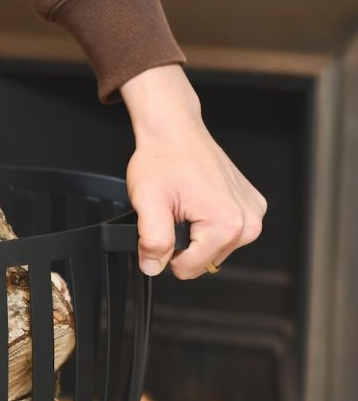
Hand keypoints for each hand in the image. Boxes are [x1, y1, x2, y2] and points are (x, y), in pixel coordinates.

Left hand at [121, 65, 266, 279]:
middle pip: (203, 263)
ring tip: (186, 205)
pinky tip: (198, 202)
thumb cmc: (164, 159)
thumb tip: (153, 267)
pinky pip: (223, 235)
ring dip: (194, 235)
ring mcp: (253, 213)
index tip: (165, 223)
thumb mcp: (148, 202)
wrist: (176, 131)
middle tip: (175, 211)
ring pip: (213, 251)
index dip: (166, 253)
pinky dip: (207, 224)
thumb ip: (152, 241)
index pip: (188, 269)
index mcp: (227, 223)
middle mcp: (248, 220)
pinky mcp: (252, 206)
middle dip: (182, 244)